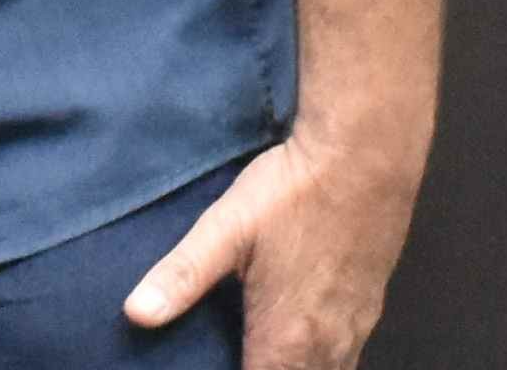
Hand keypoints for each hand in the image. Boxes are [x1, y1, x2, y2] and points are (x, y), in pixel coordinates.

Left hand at [125, 129, 424, 368]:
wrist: (365, 157)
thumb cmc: (292, 192)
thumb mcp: (225, 230)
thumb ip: (181, 275)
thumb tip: (135, 313)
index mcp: (284, 337)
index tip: (212, 362)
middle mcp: (325, 345)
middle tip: (236, 352)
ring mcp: (355, 328)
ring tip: (265, 354)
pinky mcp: (371, 308)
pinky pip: (348, 357)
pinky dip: (322, 361)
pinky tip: (304, 344)